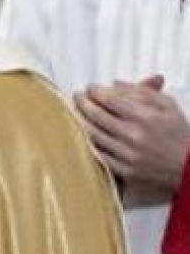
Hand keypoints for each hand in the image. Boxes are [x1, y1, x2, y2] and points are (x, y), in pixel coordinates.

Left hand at [75, 76, 189, 192]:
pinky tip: (83, 133)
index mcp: (145, 118)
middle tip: (77, 96)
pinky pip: (98, 153)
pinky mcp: (124, 170)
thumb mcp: (168, 106)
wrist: (189, 168)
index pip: (110, 100)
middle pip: (96, 115)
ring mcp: (127, 155)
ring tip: (75, 111)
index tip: (90, 88)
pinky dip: (87, 141)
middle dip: (82, 103)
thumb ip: (142, 92)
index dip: (95, 91)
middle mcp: (133, 136)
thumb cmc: (179, 135)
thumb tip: (115, 83)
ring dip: (80, 120)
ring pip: (92, 134)